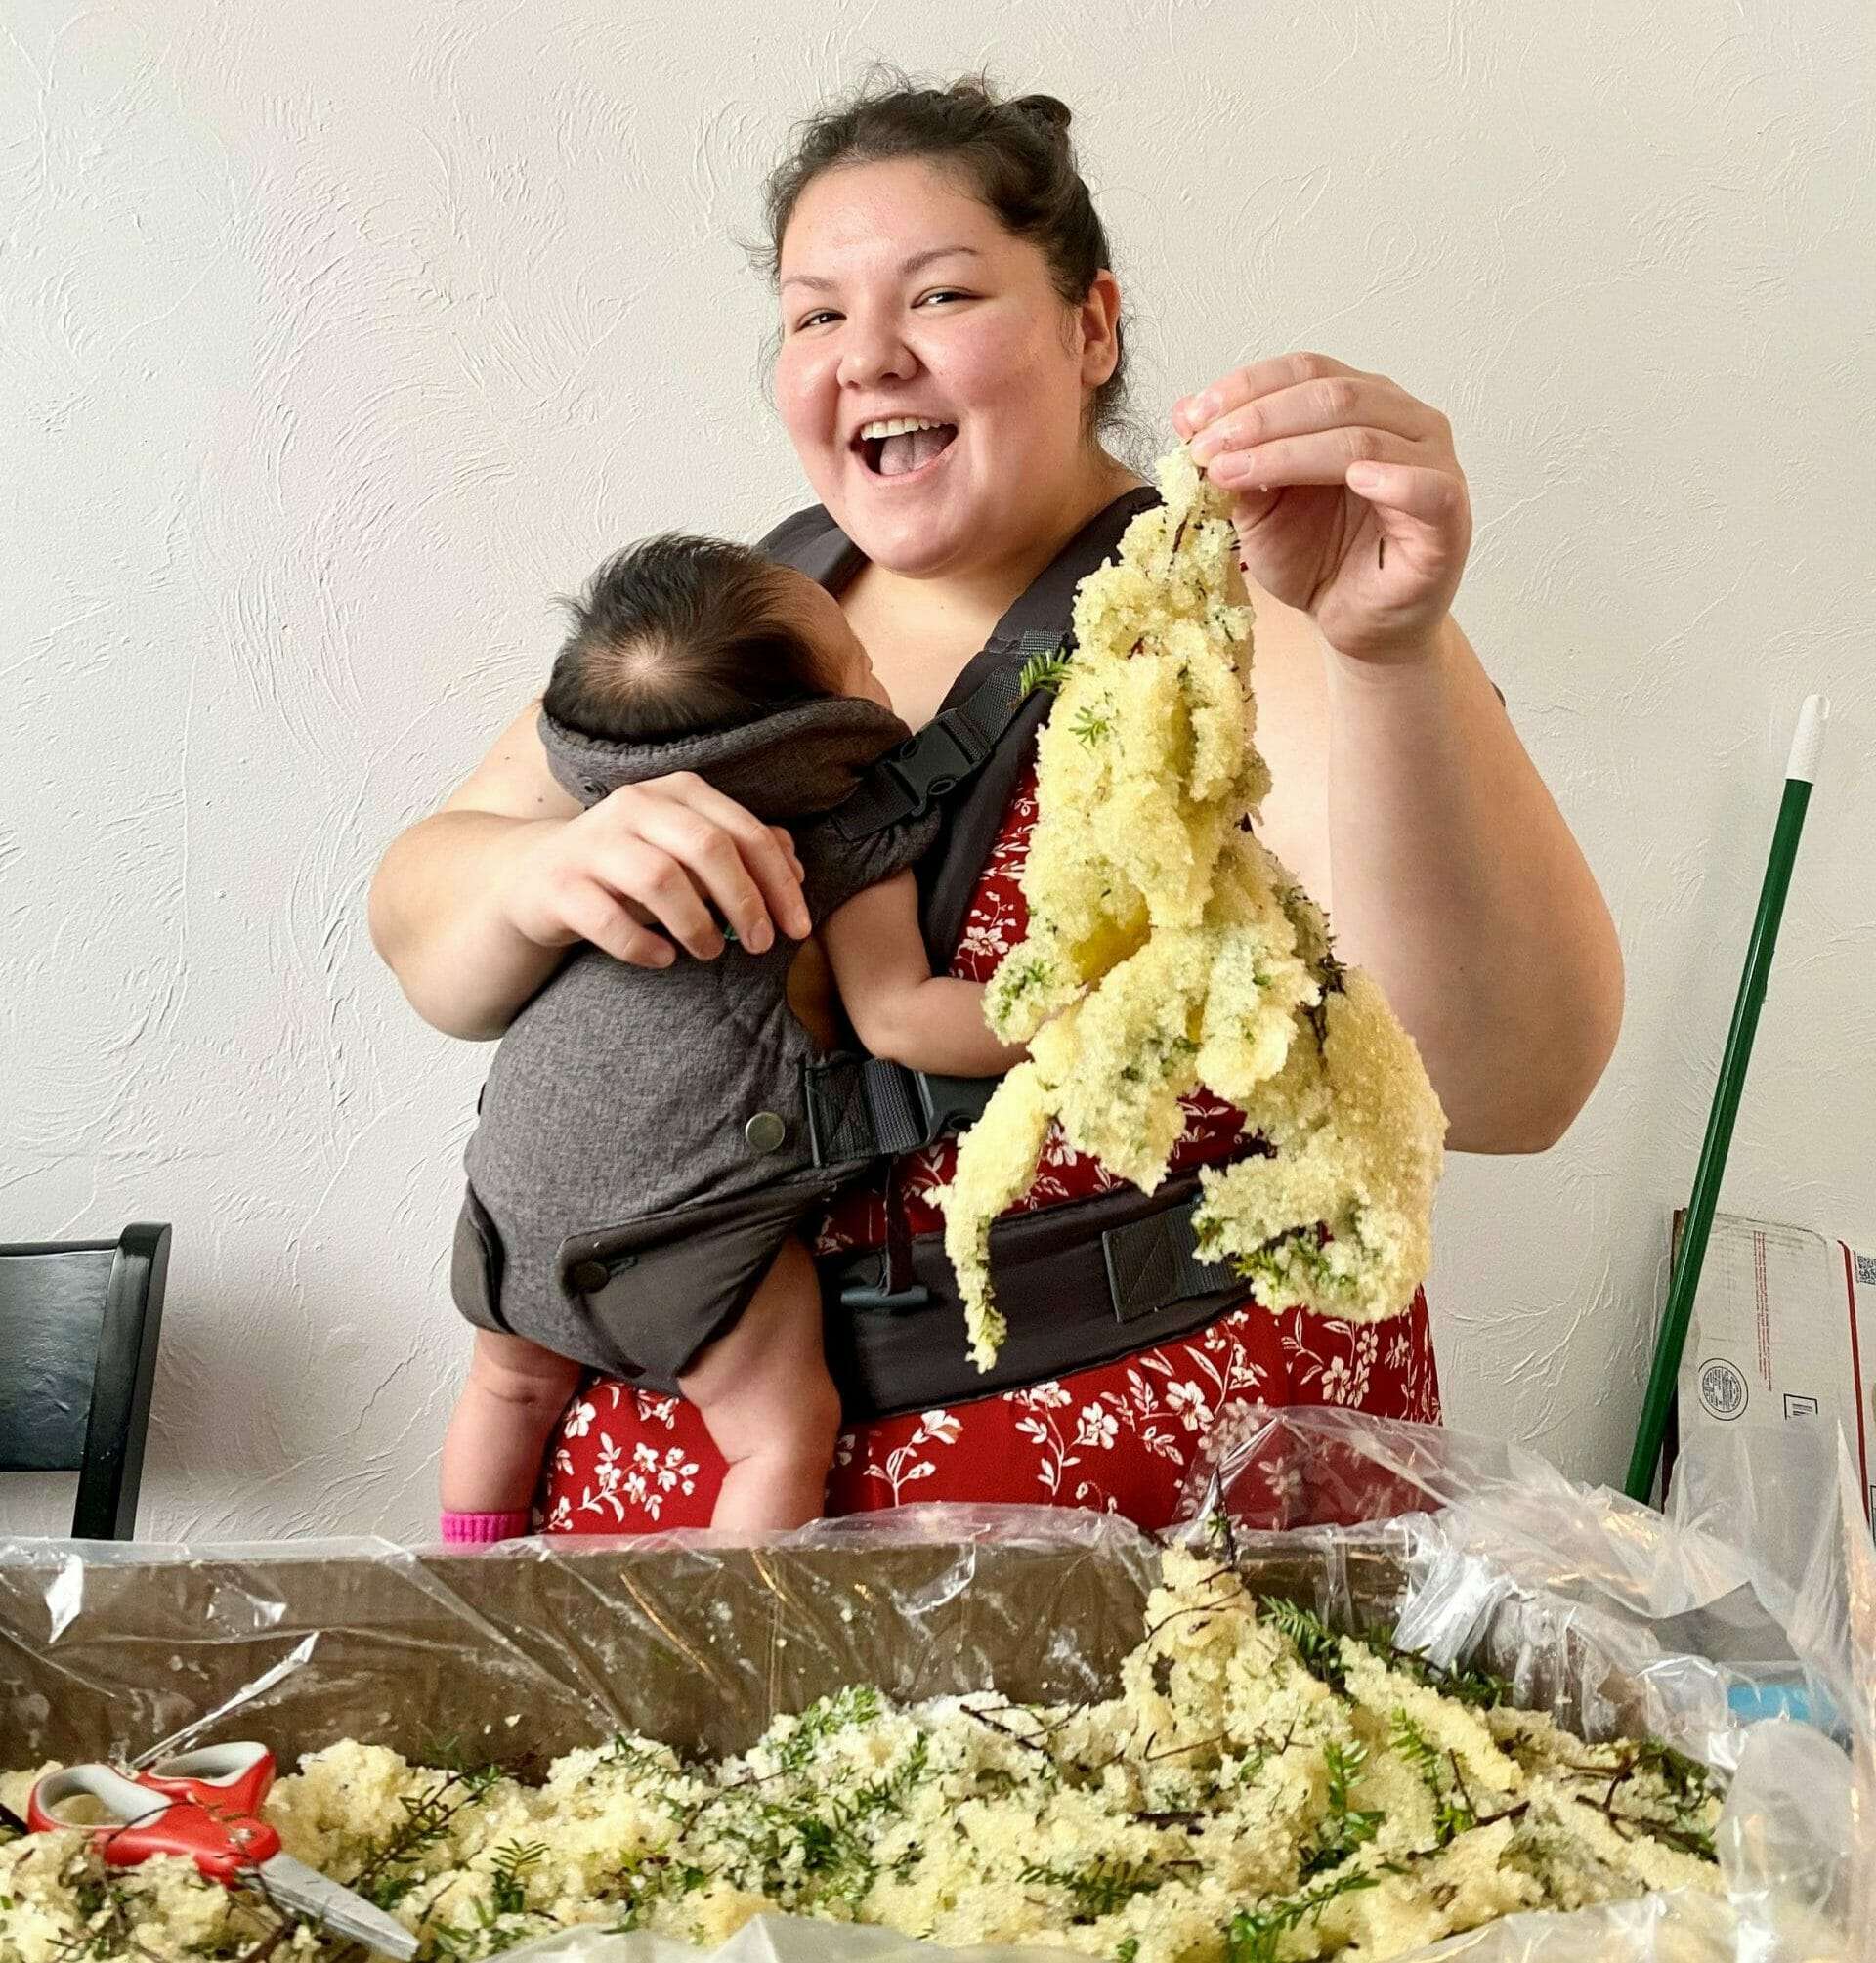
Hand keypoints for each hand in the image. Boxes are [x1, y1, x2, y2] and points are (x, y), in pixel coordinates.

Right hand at [501, 773, 809, 967]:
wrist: (536, 879)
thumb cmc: (629, 869)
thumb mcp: (687, 853)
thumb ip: (740, 851)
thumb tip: (796, 868)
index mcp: (675, 792)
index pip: (743, 832)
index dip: (779, 882)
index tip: (799, 928)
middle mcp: (633, 805)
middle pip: (707, 847)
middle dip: (745, 901)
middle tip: (761, 945)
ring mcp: (592, 843)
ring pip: (660, 879)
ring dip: (696, 924)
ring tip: (710, 951)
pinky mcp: (558, 885)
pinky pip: (608, 919)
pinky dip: (643, 945)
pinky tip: (663, 959)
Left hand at [1172, 352, 1471, 662]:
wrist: (1355, 626)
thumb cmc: (1318, 559)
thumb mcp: (1259, 508)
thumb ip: (1232, 460)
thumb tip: (1183, 412)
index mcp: (1361, 403)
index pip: (1305, 371)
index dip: (1248, 387)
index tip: (1194, 417)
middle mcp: (1404, 420)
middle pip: (1332, 396)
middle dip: (1258, 420)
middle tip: (1206, 449)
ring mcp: (1433, 464)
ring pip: (1363, 438)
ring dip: (1290, 453)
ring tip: (1235, 474)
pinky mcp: (1448, 516)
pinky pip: (1427, 488)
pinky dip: (1394, 479)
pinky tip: (1357, 480)